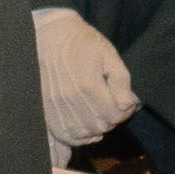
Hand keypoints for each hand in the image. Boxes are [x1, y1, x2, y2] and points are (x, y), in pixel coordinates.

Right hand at [30, 6, 140, 147]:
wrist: (50, 35)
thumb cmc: (82, 42)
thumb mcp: (108, 53)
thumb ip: (121, 80)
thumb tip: (127, 104)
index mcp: (89, 85)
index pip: (115, 115)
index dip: (125, 112)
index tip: (126, 103)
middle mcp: (71, 99)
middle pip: (100, 126)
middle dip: (112, 119)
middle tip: (114, 107)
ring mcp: (56, 106)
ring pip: (83, 134)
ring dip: (96, 129)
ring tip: (100, 116)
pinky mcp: (46, 109)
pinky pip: (63, 134)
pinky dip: (77, 138)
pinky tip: (86, 132)